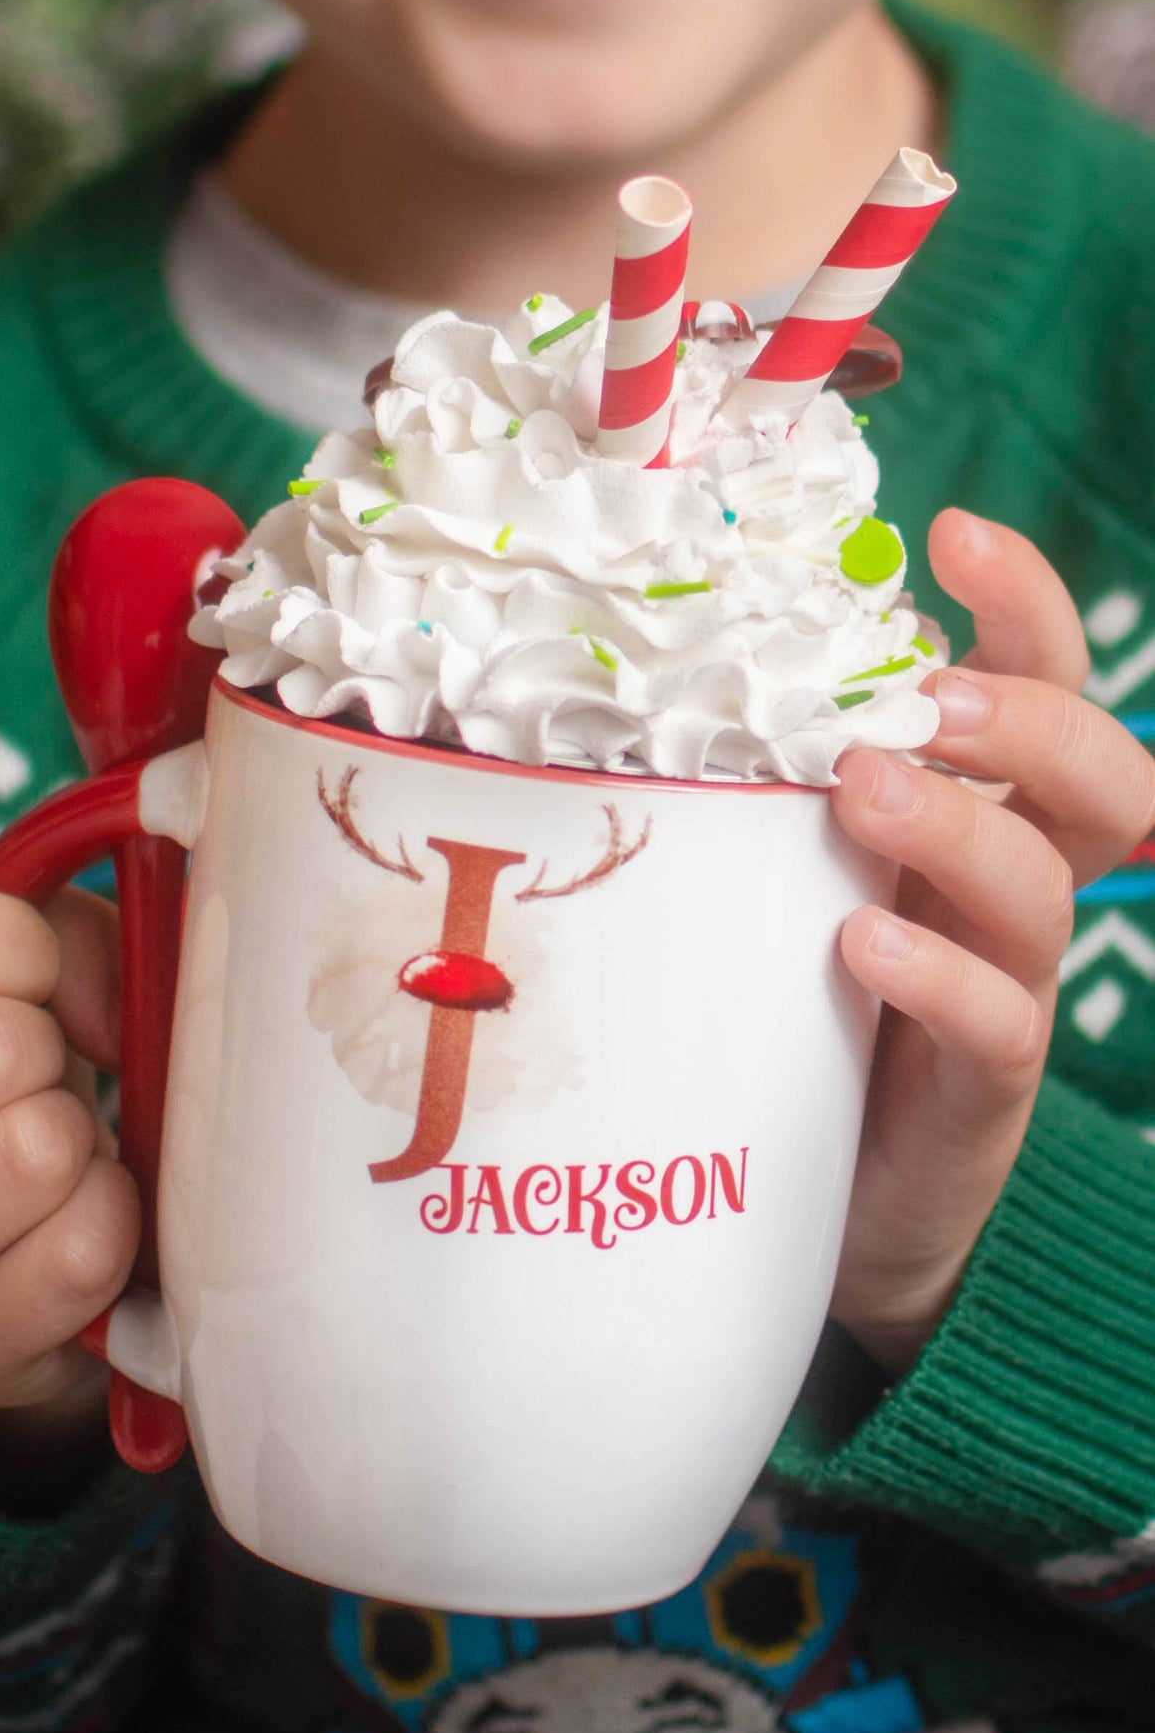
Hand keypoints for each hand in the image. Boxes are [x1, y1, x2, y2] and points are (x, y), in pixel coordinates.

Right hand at [0, 886, 138, 1444]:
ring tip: (52, 1165)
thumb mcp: (16, 985)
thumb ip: (67, 938)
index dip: (23, 948)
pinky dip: (113, 1226)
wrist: (2, 1278)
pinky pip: (80, 1254)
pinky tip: (73, 1229)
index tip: (40, 985)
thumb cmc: (6, 1097)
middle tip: (39, 1089)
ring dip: (80, 1146)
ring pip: (32, 1151)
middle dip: (48, 1054)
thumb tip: (110, 1007)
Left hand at [828, 509, 1154, 1377]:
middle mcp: (1006, 888)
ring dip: (960, 824)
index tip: (951, 531)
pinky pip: (998, 1023)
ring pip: (1043, 887)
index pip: (1042, 687)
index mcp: (971, 814)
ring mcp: (1005, 987)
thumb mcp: (774, 873)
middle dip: (1026, 715)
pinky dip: (939, 974)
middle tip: (925, 698)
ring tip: (864, 792)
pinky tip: (863, 943)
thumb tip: (635, 669)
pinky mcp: (981, 1091)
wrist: (820, 1202)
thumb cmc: (787, 1006)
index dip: (1024, 605)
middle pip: (1097, 777)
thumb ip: (757, 788)